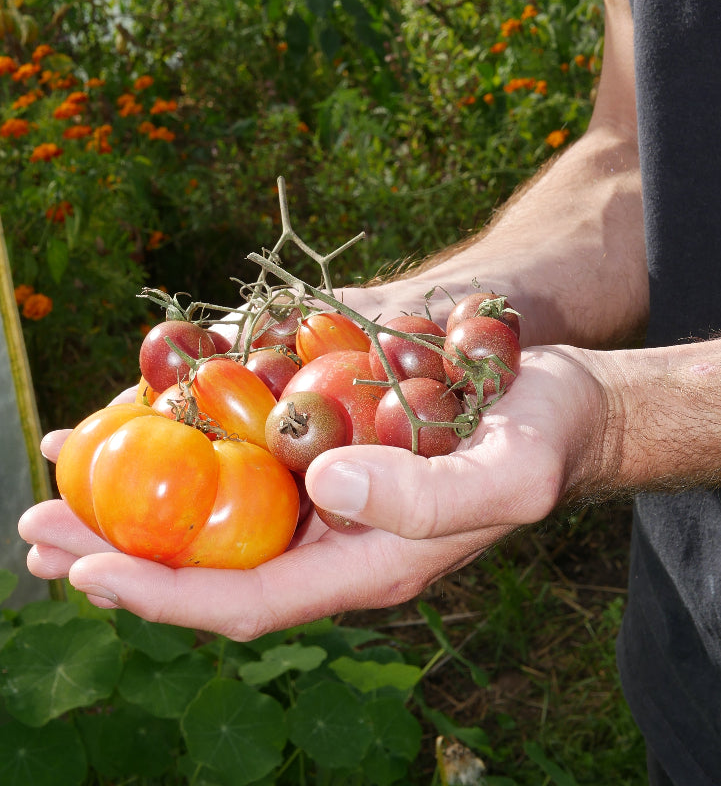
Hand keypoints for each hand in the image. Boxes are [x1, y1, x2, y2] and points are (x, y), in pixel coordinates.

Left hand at [18, 344, 610, 639]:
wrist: (562, 406)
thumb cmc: (543, 441)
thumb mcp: (504, 475)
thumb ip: (426, 496)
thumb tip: (322, 487)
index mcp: (367, 563)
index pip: (244, 600)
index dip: (160, 591)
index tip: (82, 571)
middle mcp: (336, 538)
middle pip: (209, 565)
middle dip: (118, 554)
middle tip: (35, 528)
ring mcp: (331, 498)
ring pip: (217, 517)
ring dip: (140, 501)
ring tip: (67, 475)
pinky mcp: (332, 454)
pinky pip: (244, 466)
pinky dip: (188, 452)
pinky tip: (150, 424)